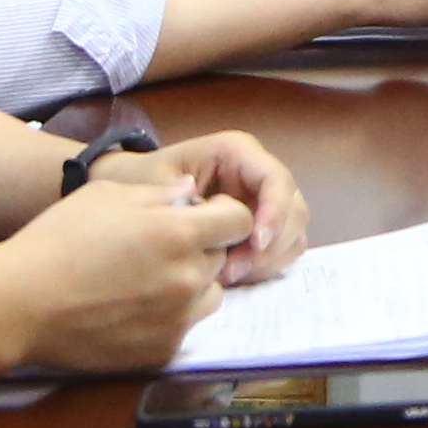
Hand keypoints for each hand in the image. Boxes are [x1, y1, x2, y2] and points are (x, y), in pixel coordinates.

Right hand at [0, 163, 250, 372]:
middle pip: (221, 258)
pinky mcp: (162, 351)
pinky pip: (184, 327)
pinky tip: (132, 308)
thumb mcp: (108, 196)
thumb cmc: (58, 241)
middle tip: (160, 247)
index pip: (239, 220)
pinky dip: (169, 316)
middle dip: (201, 248)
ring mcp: (178, 319)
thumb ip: (159, 192)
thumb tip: (190, 191)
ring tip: (147, 279)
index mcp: (180, 234)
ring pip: (209, 295)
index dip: (223, 213)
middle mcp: (188, 278)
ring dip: (191, 284)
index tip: (202, 215)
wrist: (20, 303)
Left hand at [154, 130, 307, 283]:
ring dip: (268, 260)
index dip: (275, 213)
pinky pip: (282, 249)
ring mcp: (264, 202)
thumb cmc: (143, 179)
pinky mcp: (262, 226)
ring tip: (227, 275)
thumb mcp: (153, 181)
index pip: (276, 180)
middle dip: (270, 245)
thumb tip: (209, 212)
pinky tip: (233, 274)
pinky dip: (265, 266)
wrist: (134, 190)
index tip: (255, 244)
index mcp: (238, 153)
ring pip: (293, 232)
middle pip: (294, 210)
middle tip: (232, 271)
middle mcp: (258, 174)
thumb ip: (182, 196)